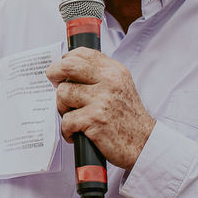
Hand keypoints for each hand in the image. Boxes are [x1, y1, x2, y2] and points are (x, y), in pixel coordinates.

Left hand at [46, 48, 155, 169]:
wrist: (143, 143)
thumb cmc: (127, 119)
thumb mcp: (120, 87)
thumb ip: (99, 75)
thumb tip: (68, 68)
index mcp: (114, 71)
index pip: (83, 53)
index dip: (66, 60)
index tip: (62, 71)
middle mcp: (109, 81)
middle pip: (68, 66)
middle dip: (54, 74)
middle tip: (55, 85)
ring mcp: (101, 100)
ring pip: (63, 93)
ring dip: (62, 109)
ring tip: (73, 117)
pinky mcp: (94, 119)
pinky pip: (66, 120)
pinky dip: (67, 131)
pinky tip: (77, 133)